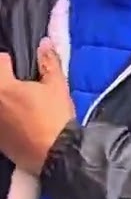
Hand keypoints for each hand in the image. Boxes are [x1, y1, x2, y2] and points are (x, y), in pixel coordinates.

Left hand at [0, 39, 74, 174]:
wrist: (54, 154)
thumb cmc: (55, 117)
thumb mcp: (57, 86)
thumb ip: (49, 62)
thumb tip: (44, 43)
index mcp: (2, 85)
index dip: (9, 62)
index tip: (19, 67)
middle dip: (5, 81)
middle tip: (20, 85)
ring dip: (5, 100)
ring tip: (20, 105)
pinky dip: (5, 117)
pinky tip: (17, 121)